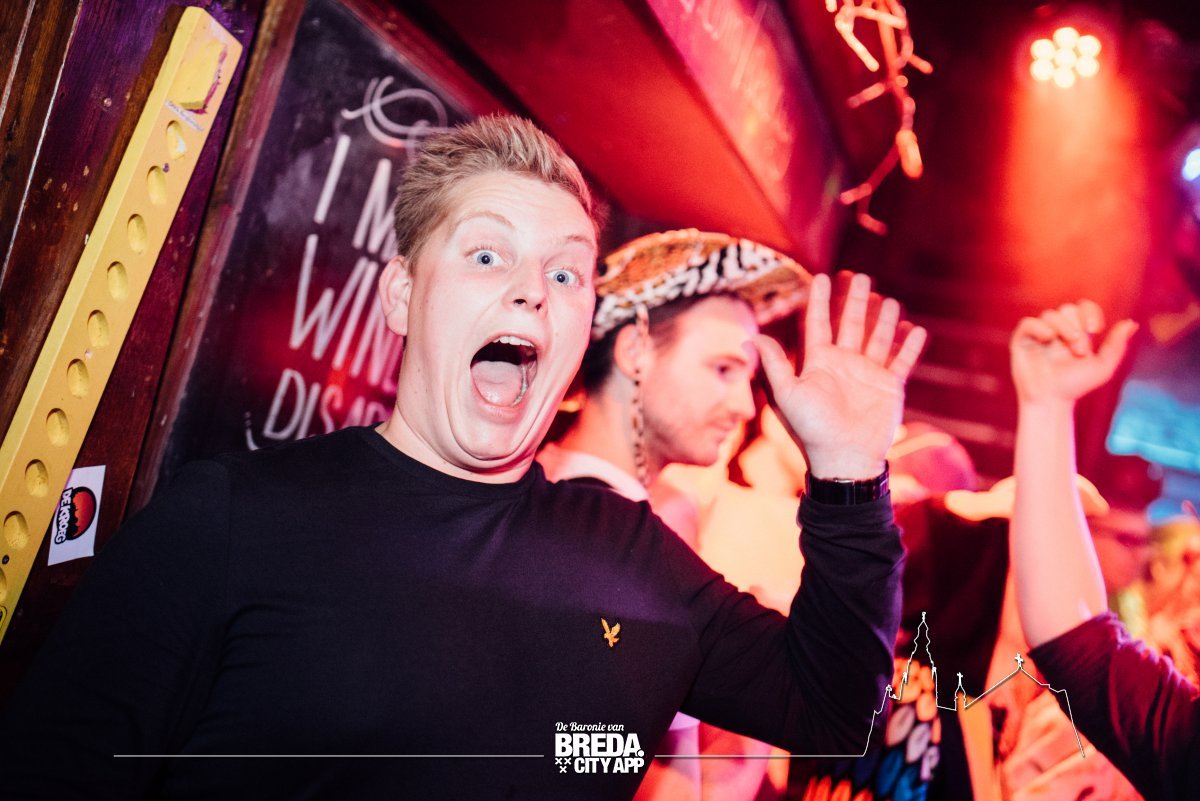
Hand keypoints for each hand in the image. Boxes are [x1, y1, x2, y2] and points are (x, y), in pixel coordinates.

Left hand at [754, 273, 925, 478]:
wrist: (844, 458)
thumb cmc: (811, 428)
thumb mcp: (788, 394)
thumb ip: (774, 364)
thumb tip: (751, 336)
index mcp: (819, 363)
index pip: (819, 323)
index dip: (820, 300)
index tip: (822, 276)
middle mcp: (844, 364)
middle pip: (851, 324)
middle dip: (855, 301)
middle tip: (860, 276)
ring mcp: (868, 375)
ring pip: (878, 338)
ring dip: (884, 319)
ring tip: (889, 300)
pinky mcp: (889, 387)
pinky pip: (902, 362)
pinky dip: (910, 347)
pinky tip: (916, 330)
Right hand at [1010, 300, 1135, 406]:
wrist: (1052, 402)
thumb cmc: (1076, 387)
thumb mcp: (1102, 367)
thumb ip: (1116, 345)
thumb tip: (1131, 323)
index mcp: (1076, 333)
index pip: (1082, 308)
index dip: (1090, 312)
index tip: (1095, 329)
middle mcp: (1057, 331)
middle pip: (1067, 310)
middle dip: (1076, 326)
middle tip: (1080, 349)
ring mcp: (1038, 336)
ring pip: (1050, 315)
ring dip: (1062, 327)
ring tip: (1068, 347)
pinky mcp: (1021, 342)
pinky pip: (1028, 323)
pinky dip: (1039, 327)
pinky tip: (1048, 338)